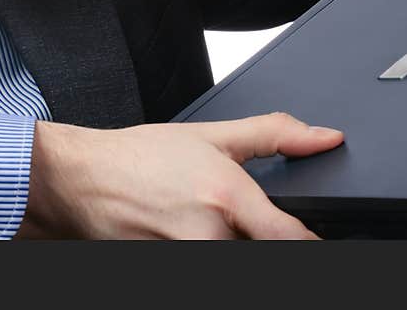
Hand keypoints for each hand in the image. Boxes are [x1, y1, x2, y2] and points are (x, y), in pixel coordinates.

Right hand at [16, 112, 343, 238]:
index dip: (309, 241)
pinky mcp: (166, 271)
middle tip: (226, 214)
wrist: (82, 179)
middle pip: (260, 250)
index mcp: (227, 199)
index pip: (294, 241)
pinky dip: (200, 247)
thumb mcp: (210, 135)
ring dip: (226, 241)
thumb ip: (273, 135)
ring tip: (199, 219)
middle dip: (255, 235)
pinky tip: (182, 230)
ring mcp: (186, 260)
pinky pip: (199, 264)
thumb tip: (324, 137)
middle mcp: (210, 237)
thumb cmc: (138, 157)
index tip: (309, 237)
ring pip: (231, 257)